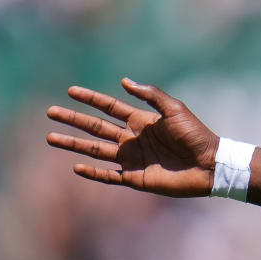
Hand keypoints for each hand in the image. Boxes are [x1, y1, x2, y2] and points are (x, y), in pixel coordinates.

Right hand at [45, 78, 219, 197]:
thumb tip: (124, 81)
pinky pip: (109, 176)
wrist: (210, 165)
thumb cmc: (196, 135)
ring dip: (73, 144)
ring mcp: (132, 159)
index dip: (90, 99)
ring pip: (95, 150)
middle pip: (95, 127)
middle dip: (73, 120)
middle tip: (50, 112)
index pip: (109, 107)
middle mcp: (132, 139)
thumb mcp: (174, 109)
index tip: (70, 91)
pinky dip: (93, 172)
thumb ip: (150, 96)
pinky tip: (76, 166)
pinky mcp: (136, 178)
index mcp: (141, 121)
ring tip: (51, 137)